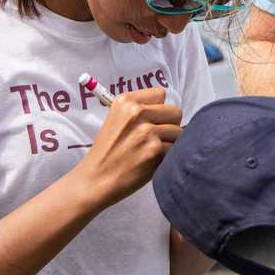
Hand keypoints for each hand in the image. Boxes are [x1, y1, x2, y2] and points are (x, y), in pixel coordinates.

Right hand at [71, 87, 181, 207]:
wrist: (96, 180)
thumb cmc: (107, 153)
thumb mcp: (116, 120)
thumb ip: (140, 111)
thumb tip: (170, 112)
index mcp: (125, 101)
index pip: (160, 94)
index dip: (159, 109)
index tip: (151, 121)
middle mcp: (136, 112)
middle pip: (175, 112)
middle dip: (170, 125)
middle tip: (156, 139)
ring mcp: (146, 131)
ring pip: (179, 132)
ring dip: (171, 143)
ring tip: (152, 152)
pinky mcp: (154, 150)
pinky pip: (176, 149)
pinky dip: (168, 157)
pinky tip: (152, 162)